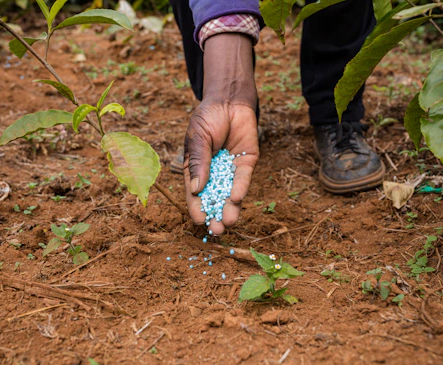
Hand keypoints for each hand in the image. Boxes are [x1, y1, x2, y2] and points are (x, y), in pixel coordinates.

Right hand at [183, 33, 258, 233]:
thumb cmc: (208, 117)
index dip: (196, 207)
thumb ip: (198, 162)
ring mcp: (231, 169)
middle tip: (216, 230)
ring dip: (229, 208)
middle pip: (214, 198)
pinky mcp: (247, 163)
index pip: (195, 193)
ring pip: (230, 193)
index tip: (198, 220)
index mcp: (197, 169)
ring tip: (228, 222)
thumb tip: (195, 189)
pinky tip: (237, 198)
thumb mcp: (197, 138)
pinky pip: (243, 178)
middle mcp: (214, 173)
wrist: (229, 99)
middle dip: (215, 214)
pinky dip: (240, 188)